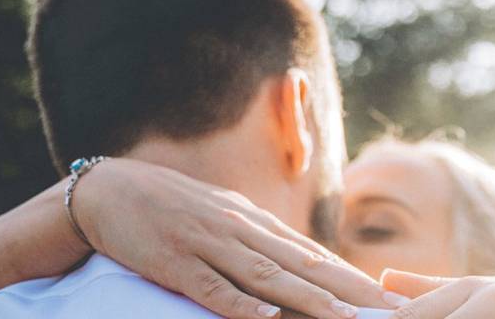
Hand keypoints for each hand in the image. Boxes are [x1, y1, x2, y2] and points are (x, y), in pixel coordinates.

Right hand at [72, 158, 398, 318]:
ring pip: (267, 277)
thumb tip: (295, 257)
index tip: (383, 296)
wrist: (111, 189)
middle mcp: (240, 230)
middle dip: (347, 291)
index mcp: (253, 221)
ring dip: (309, 300)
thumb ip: (257, 237)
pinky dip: (240, 304)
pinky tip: (266, 318)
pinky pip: (212, 287)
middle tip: (384, 310)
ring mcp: (209, 245)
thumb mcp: (222, 215)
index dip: (349, 276)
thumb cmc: (172, 205)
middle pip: (302, 266)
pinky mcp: (176, 262)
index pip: (311, 254)